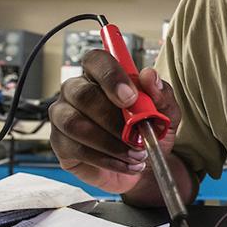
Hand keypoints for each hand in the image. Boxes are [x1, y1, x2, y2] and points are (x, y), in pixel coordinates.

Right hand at [48, 50, 180, 193]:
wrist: (143, 166)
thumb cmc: (148, 132)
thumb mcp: (166, 114)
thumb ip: (161, 94)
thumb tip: (149, 75)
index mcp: (101, 76)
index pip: (96, 60)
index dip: (111, 76)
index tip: (131, 98)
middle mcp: (77, 91)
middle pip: (83, 94)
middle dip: (112, 118)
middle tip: (137, 135)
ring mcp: (63, 117)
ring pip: (75, 124)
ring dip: (110, 142)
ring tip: (135, 154)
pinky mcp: (61, 144)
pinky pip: (77, 149)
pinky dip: (106, 159)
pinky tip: (125, 163)